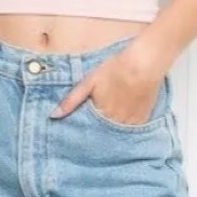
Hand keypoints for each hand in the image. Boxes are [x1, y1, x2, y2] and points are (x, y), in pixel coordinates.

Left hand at [50, 37, 166, 124]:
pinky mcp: (142, 120)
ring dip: (111, 128)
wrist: (142, 64)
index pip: (87, 130)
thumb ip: (71, 100)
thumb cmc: (115, 68)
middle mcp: (114, 124)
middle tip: (97, 120)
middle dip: (97, 130)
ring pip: (115, 132)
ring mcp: (129, 124)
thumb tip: (53, 115)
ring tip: (111, 114)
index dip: (83, 128)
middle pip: (101, 133)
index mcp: (99, 115)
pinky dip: (125, 125)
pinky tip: (124, 112)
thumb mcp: (89, 81)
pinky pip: (130, 130)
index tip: (77, 132)